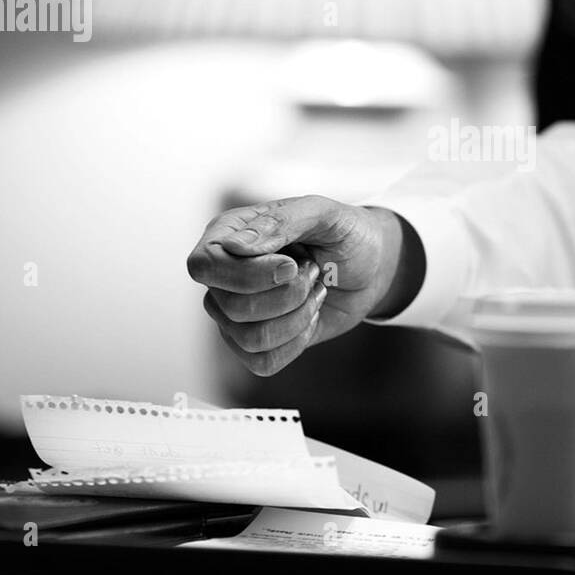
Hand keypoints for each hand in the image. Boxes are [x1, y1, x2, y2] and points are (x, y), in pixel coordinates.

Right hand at [186, 196, 420, 375]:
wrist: (372, 266)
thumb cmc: (344, 232)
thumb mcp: (323, 213)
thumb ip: (281, 222)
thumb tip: (234, 247)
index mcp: (228, 234)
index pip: (203, 266)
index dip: (246, 275)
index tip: (291, 266)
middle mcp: (224, 276)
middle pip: (231, 308)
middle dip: (288, 294)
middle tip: (312, 270)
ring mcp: (236, 313)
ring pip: (250, 338)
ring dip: (297, 317)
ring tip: (314, 291)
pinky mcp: (257, 343)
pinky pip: (263, 361)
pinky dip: (297, 341)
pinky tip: (309, 316)